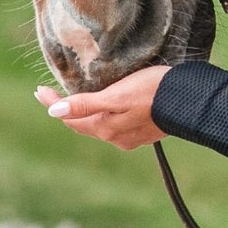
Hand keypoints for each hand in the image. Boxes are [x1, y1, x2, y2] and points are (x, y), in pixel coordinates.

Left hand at [35, 64, 172, 150]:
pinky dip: (102, 117)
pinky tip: (106, 110)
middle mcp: (114, 137)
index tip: (38, 90)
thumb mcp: (117, 95)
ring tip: (75, 101)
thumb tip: (54, 112)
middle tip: (50, 95)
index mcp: (104, 127)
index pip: (69, 117)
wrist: (189, 101)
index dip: (52, 103)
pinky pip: (114, 127)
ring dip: (83, 115)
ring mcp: (129, 137)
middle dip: (65, 110)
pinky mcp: (143, 132)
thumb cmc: (153, 92)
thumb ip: (86, 104)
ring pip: (98, 127)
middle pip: (81, 124)